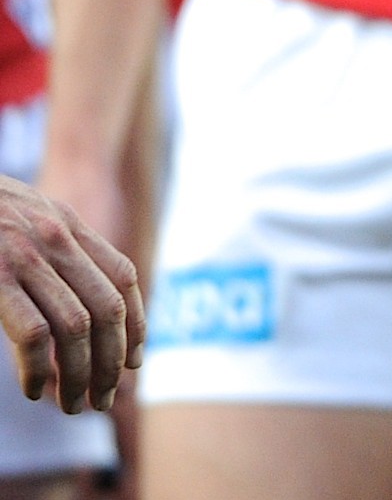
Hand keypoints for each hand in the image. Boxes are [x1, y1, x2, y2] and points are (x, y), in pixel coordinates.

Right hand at [0, 174, 140, 413]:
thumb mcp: (27, 214)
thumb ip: (55, 244)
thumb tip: (77, 294)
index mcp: (68, 224)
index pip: (123, 277)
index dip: (136, 323)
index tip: (133, 361)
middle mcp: (57, 239)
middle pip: (109, 309)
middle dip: (112, 361)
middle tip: (103, 399)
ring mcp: (26, 258)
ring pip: (78, 327)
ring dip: (80, 375)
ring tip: (72, 405)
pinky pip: (34, 333)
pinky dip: (38, 368)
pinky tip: (32, 389)